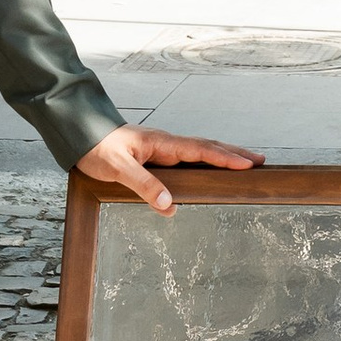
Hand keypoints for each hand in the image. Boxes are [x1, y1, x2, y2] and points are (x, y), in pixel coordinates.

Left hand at [75, 125, 261, 213]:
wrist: (80, 135)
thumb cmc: (97, 148)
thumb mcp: (118, 168)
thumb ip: (143, 185)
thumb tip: (170, 205)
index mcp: (162, 143)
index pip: (201, 150)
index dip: (225, 157)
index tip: (248, 163)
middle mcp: (166, 144)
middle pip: (207, 147)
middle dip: (234, 153)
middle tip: (260, 161)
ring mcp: (162, 149)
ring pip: (199, 151)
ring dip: (223, 155)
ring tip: (244, 164)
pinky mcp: (155, 156)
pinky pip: (187, 158)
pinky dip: (205, 161)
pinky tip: (210, 171)